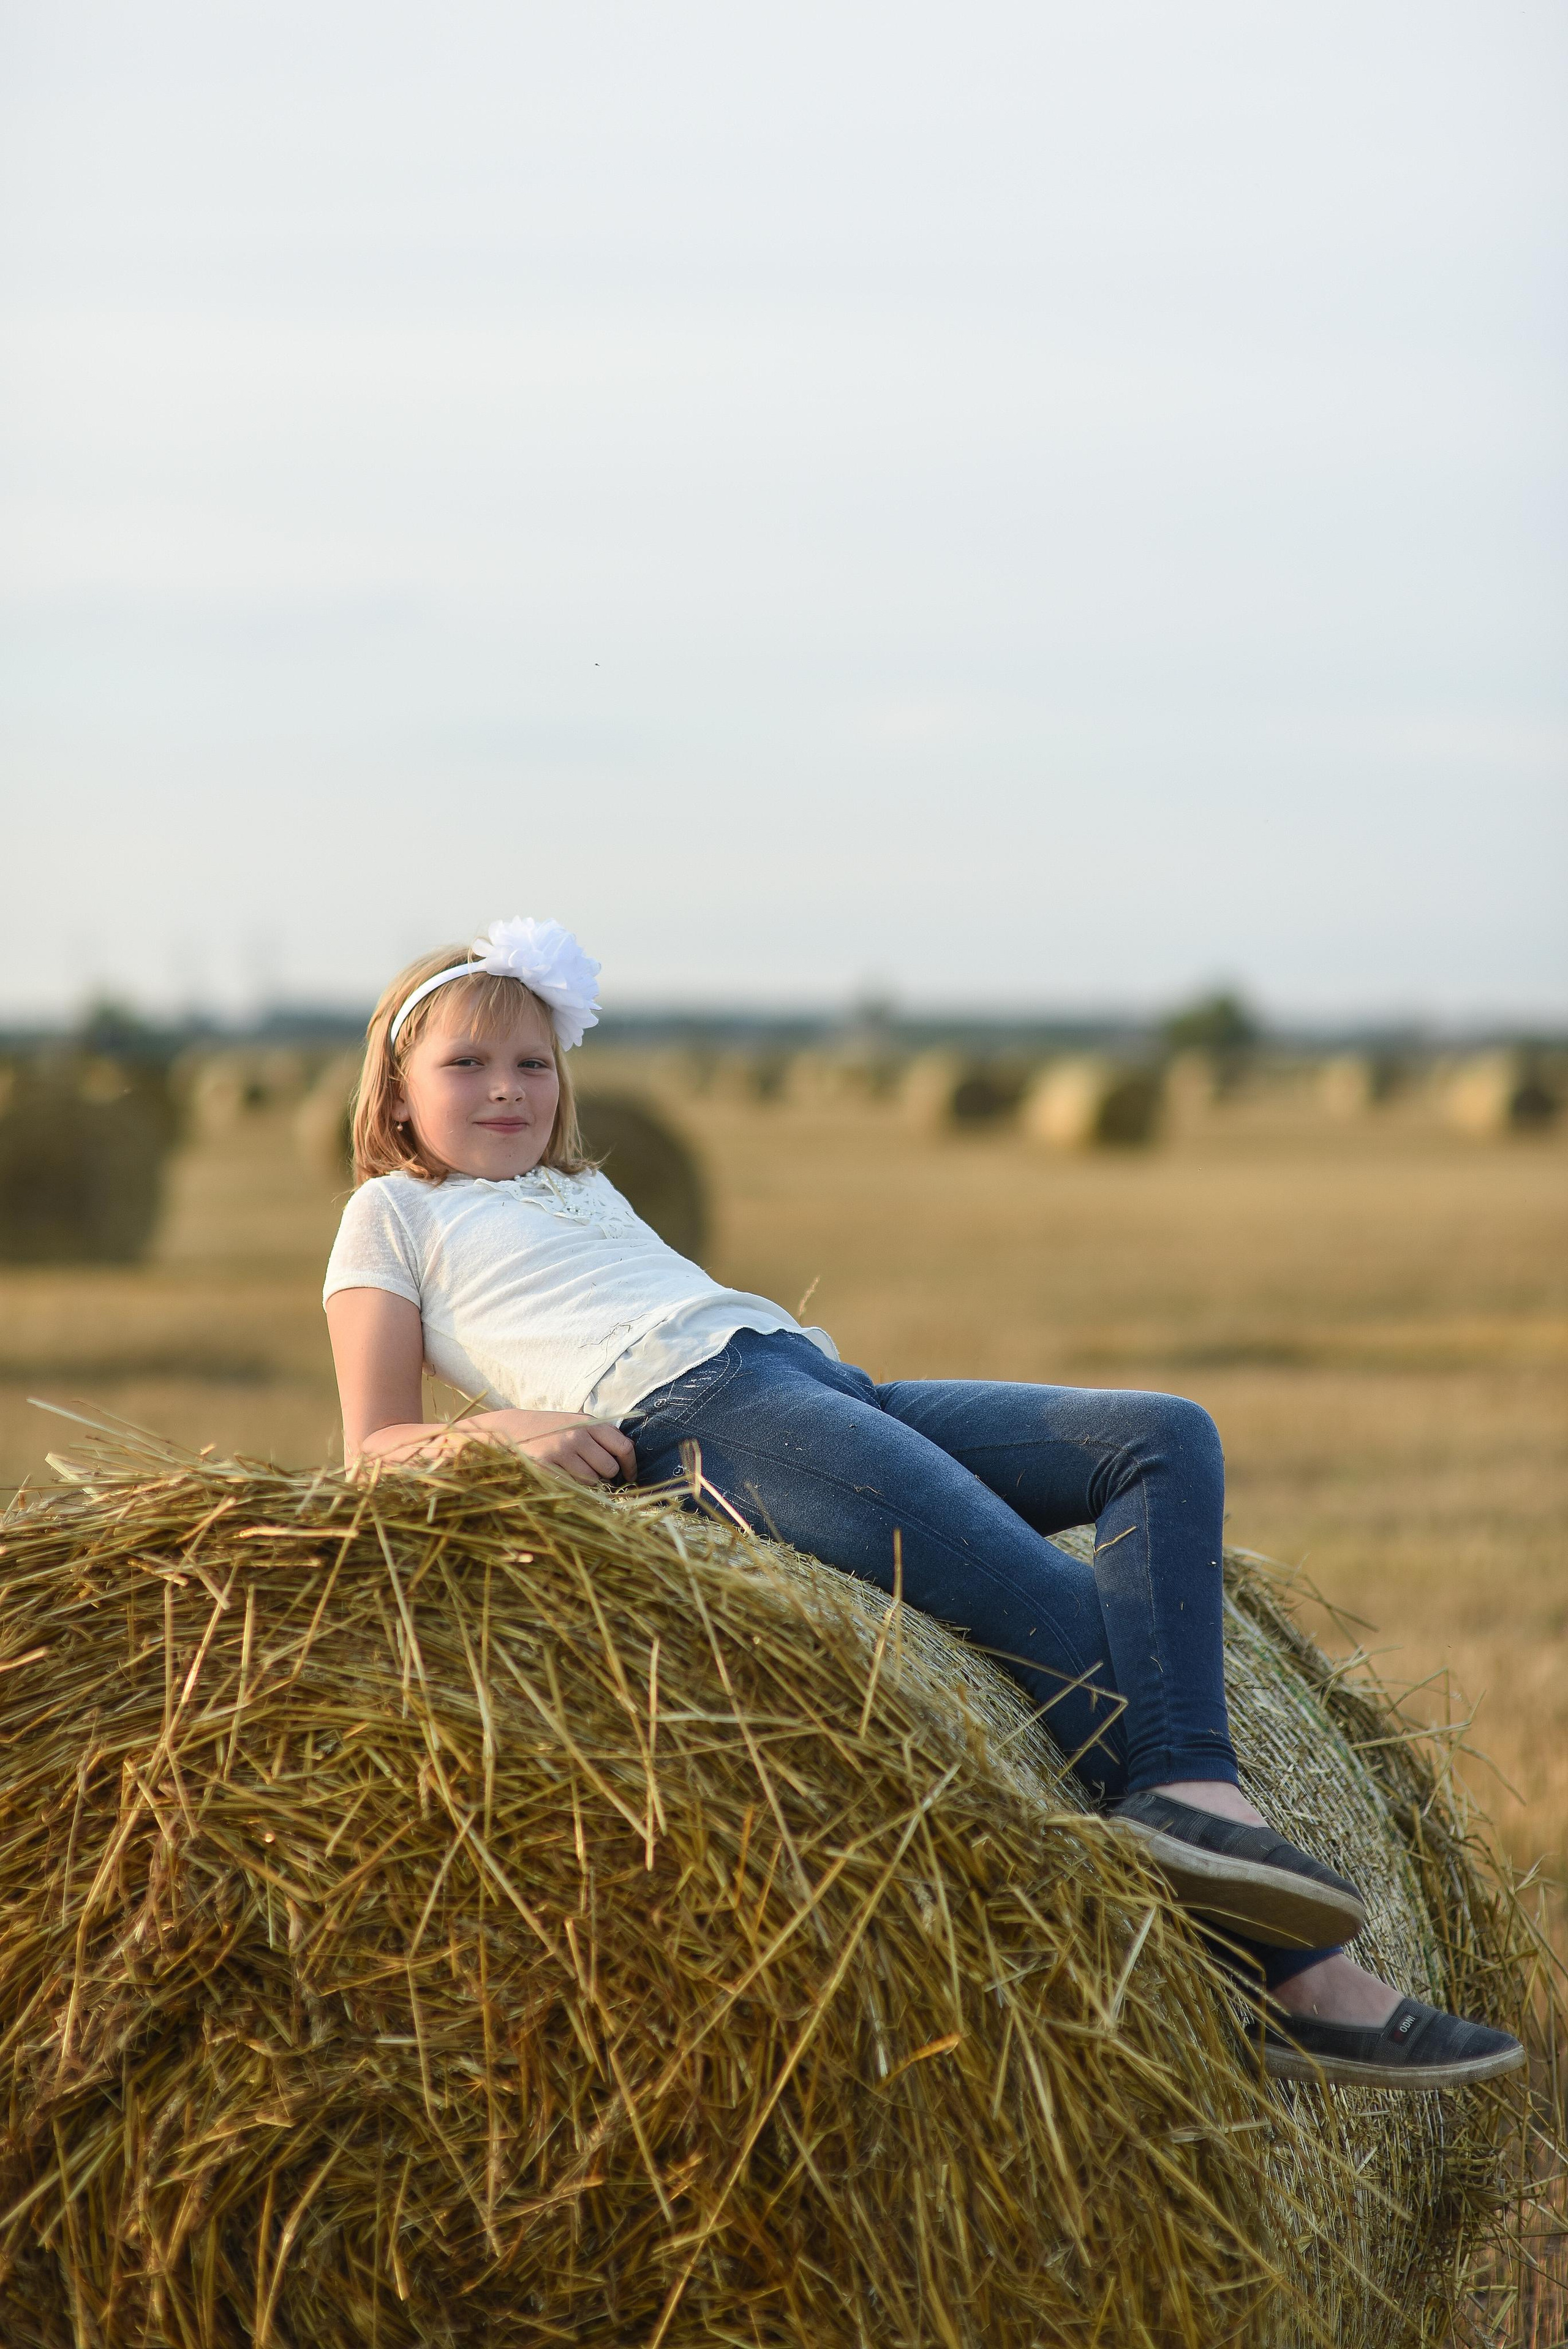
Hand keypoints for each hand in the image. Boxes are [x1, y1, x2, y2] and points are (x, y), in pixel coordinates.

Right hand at [515, 1419, 635, 1485]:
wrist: (515, 1427)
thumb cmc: (553, 1427)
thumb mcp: (579, 1422)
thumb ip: (603, 1434)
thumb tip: (629, 1452)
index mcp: (589, 1423)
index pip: (623, 1447)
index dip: (631, 1465)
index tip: (630, 1475)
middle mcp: (577, 1436)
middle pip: (609, 1468)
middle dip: (607, 1476)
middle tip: (597, 1473)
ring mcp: (561, 1451)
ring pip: (591, 1480)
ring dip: (588, 1482)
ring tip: (576, 1471)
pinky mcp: (546, 1466)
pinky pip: (571, 1485)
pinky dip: (571, 1485)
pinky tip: (563, 1475)